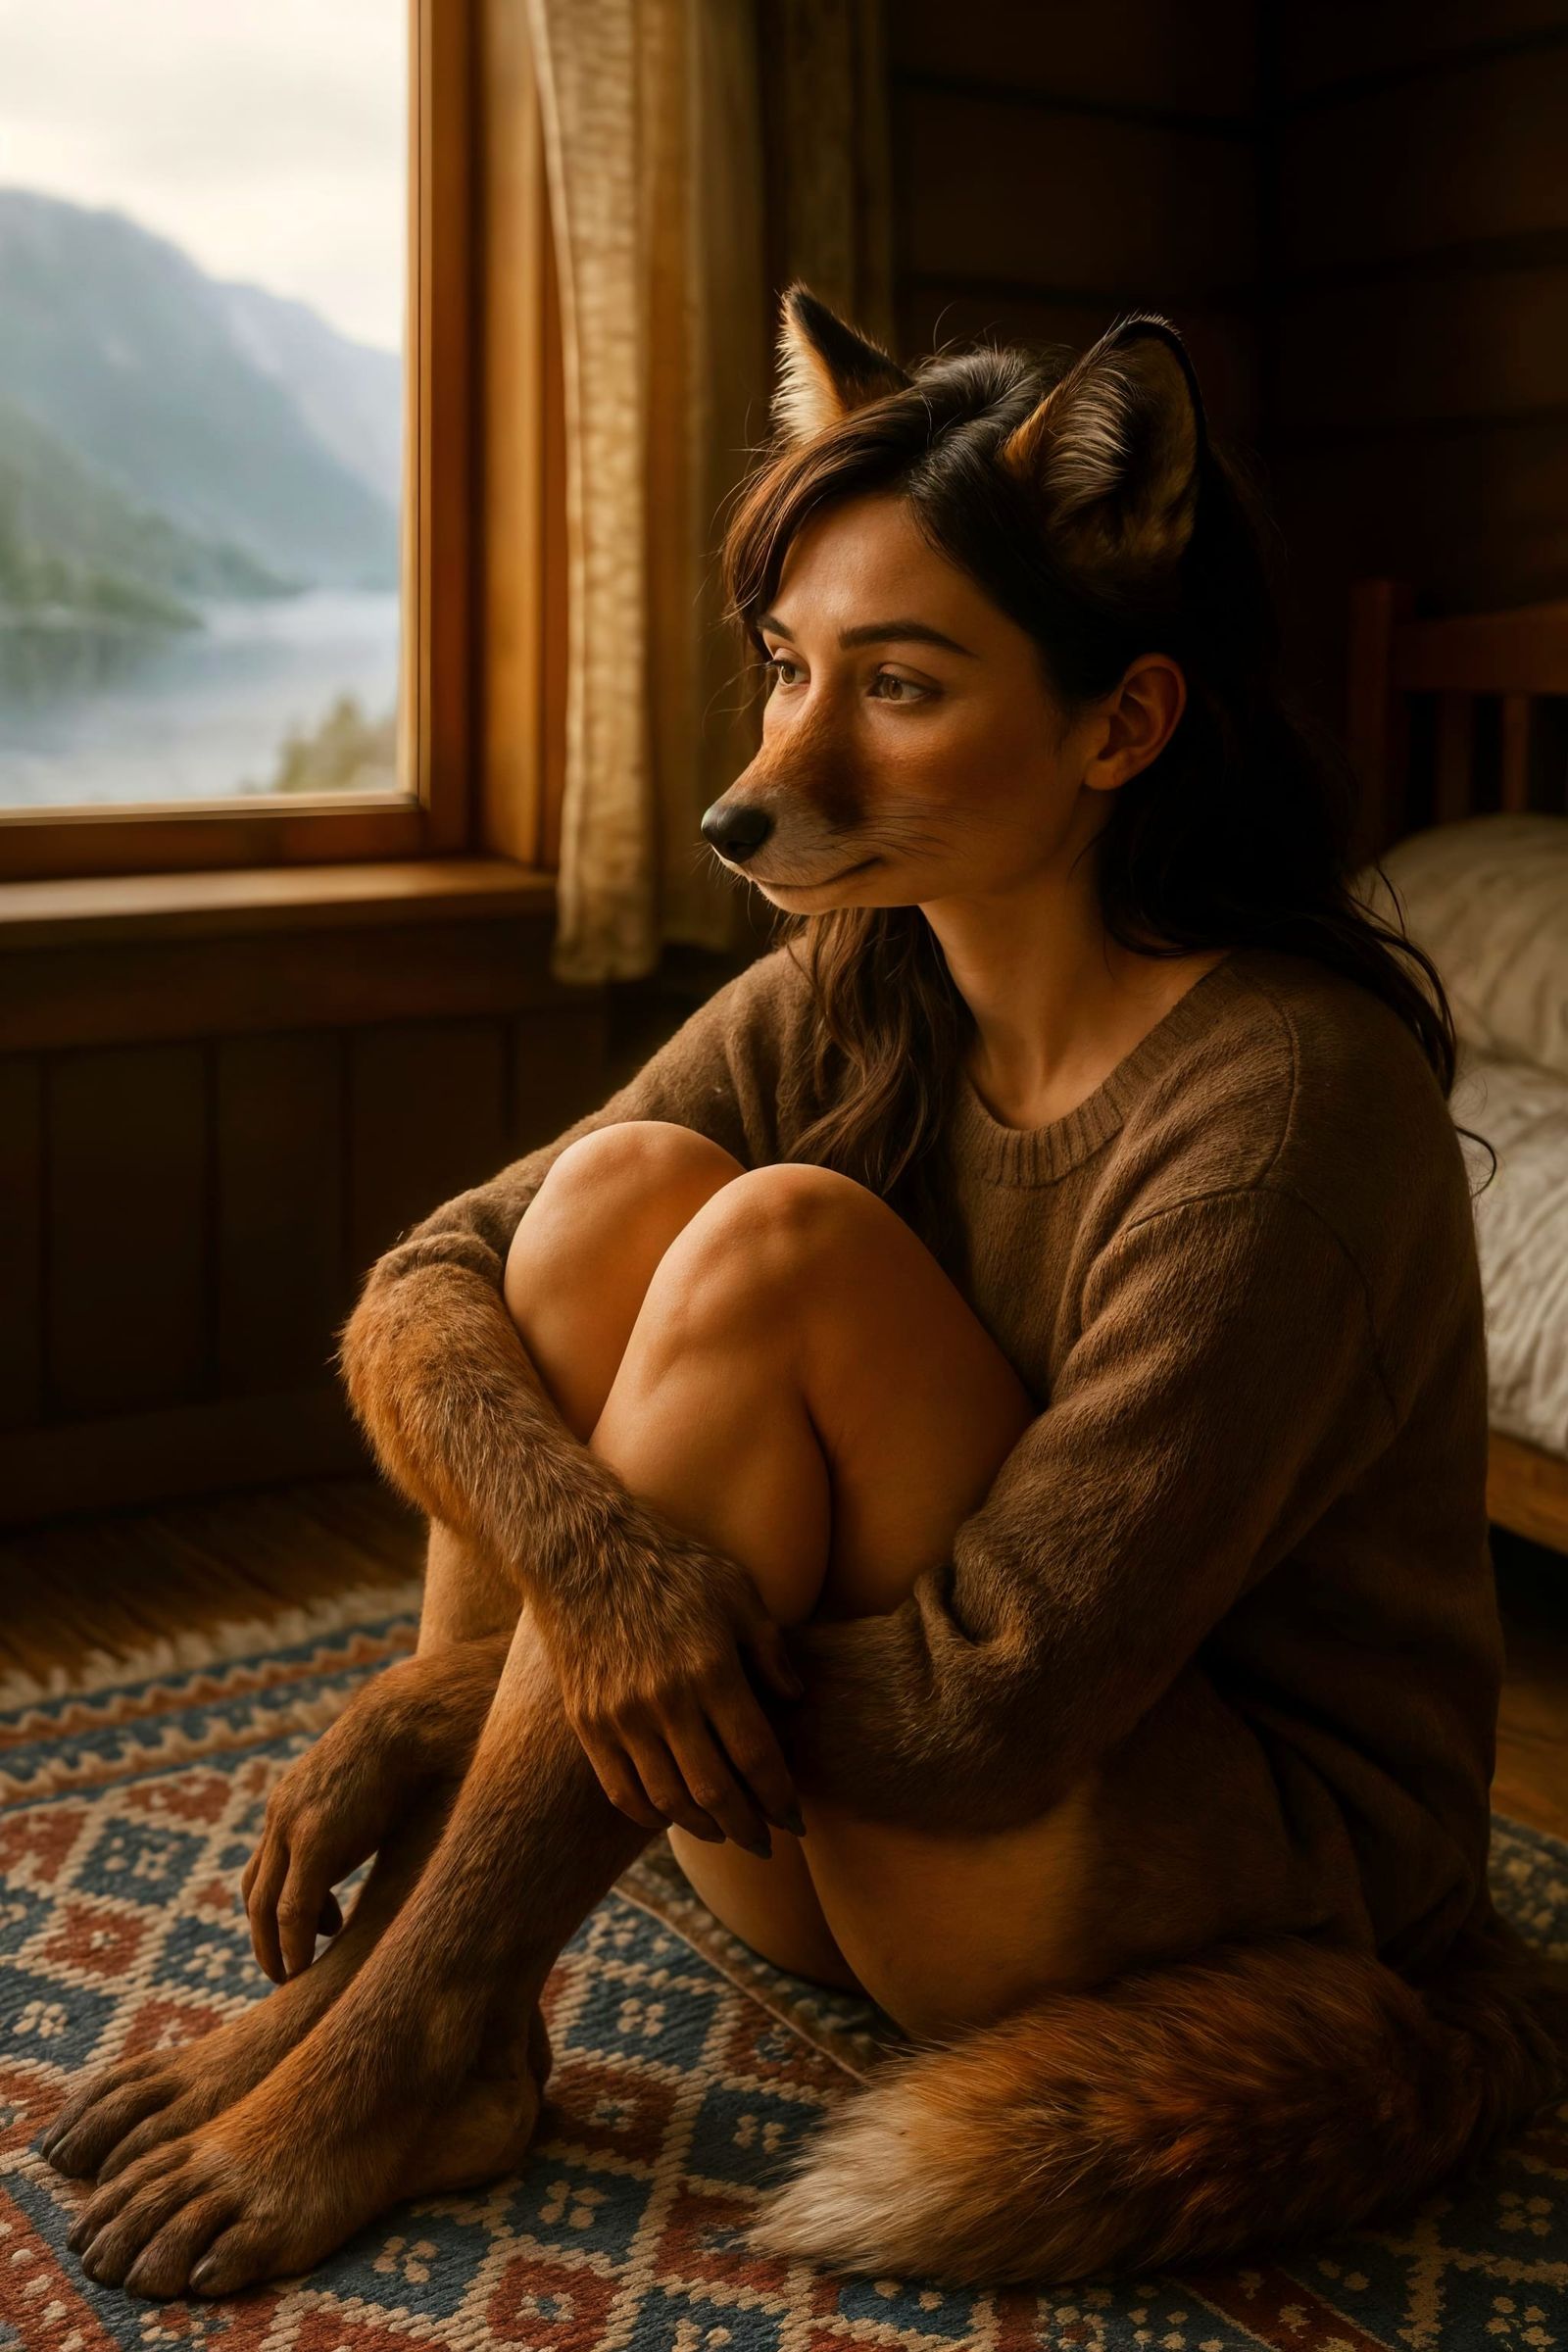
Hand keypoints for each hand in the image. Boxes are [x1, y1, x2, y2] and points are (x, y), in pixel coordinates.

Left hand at [240, 1635, 509, 1980]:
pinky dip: (293, 1943)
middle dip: (266, 1936)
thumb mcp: (376, 1787)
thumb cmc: (409, 1745)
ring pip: (263, 1904)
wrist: (411, 1716)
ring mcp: (292, 1825)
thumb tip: (395, 1829)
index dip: (281, 1905)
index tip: (317, 1930)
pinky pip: (291, 1907)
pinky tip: (305, 1967)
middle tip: (284, 1970)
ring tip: (290, 1977)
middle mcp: (282, 1814)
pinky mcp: (314, 1841)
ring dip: (272, 1947)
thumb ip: (366, 1815)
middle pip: (254, 1889)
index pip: (268, 1864)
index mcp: (295, 1800)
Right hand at [534, 1510, 806, 1857]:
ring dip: (703, 1828)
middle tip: (767, 1843)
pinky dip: (650, 1815)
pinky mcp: (587, 1722)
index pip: (755, 1757)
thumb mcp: (737, 1591)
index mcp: (711, 1670)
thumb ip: (770, 1647)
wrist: (584, 1555)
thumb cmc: (672, 1568)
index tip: (796, 1819)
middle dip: (748, 1828)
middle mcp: (666, 1700)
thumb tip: (796, 1698)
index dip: (779, 1798)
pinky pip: (621, 1790)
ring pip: (669, 1800)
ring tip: (725, 1833)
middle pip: (715, 1793)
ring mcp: (621, 1715)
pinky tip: (671, 1818)